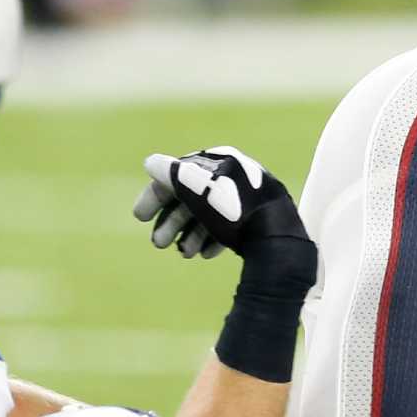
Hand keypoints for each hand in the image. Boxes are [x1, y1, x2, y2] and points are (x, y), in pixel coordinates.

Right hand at [134, 147, 308, 258]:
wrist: (277, 237)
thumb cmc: (233, 209)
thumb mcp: (196, 188)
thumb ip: (171, 175)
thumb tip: (150, 163)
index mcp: (221, 162)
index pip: (180, 174)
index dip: (155, 194)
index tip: (139, 217)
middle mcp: (235, 177)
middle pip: (193, 198)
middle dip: (172, 221)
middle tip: (158, 244)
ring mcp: (248, 200)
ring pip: (210, 216)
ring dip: (190, 235)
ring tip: (184, 254)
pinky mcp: (259, 222)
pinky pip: (229, 229)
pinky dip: (212, 240)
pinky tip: (205, 254)